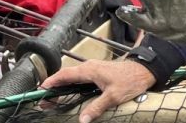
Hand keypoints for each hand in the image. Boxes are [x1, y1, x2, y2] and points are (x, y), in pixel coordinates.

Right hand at [40, 58, 156, 122]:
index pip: (65, 75)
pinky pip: (79, 77)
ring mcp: (93, 68)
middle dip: (54, 87)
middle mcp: (89, 67)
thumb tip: (82, 120)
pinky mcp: (98, 72)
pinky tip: (70, 94)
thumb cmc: (130, 80)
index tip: (41, 90)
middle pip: (66, 76)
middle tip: (44, 100)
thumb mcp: (113, 96)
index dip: (51, 82)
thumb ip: (96, 107)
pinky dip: (71, 85)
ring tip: (53, 99)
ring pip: (72, 76)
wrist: (144, 70)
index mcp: (89, 70)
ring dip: (62, 86)